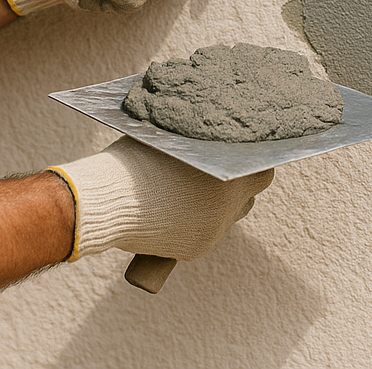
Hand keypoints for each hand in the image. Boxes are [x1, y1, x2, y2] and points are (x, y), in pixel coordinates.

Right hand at [48, 137, 271, 260]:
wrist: (107, 200)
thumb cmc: (134, 158)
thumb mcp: (172, 137)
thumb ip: (198, 137)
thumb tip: (212, 124)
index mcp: (231, 168)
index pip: (264, 164)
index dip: (254, 156)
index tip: (243, 149)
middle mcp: (230, 200)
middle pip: (253, 188)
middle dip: (240, 180)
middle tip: (223, 167)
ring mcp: (216, 227)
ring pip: (231, 213)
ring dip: (219, 202)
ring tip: (193, 188)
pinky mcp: (198, 246)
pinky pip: (207, 231)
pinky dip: (195, 221)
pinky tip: (173, 210)